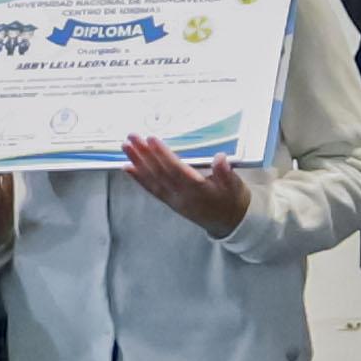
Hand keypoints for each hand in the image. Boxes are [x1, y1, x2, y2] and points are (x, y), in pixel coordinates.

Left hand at [118, 133, 250, 233]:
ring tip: (126, 147)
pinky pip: (152, 190)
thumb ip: (226, 173)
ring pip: (152, 181)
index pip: (176, 170)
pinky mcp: (170, 202)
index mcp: (198, 190)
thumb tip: (221, 158)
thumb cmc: (232, 199)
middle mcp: (182, 196)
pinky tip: (128, 168)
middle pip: (159, 173)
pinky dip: (138, 178)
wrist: (230, 222)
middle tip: (132, 137)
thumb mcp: (235, 185)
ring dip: (137, 163)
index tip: (152, 139)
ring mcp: (174, 200)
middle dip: (144, 154)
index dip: (163, 155)